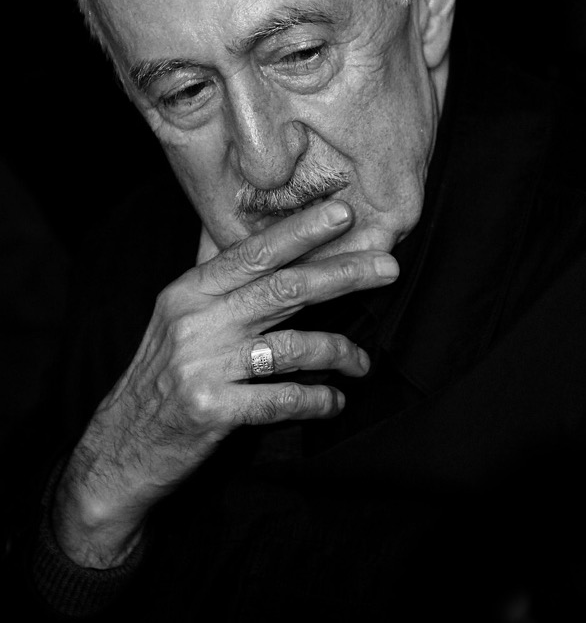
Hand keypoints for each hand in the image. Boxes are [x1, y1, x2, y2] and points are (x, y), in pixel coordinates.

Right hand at [52, 199, 398, 566]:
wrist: (122, 447)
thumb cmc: (161, 374)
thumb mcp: (177, 316)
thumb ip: (213, 275)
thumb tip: (227, 223)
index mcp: (190, 291)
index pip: (254, 252)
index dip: (302, 231)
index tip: (344, 213)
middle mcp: (196, 321)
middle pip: (283, 289)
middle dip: (342, 274)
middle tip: (388, 266)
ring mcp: (202, 366)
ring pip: (291, 346)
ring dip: (338, 351)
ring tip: (361, 361)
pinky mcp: (211, 411)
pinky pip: (281, 399)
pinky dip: (316, 399)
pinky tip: (335, 401)